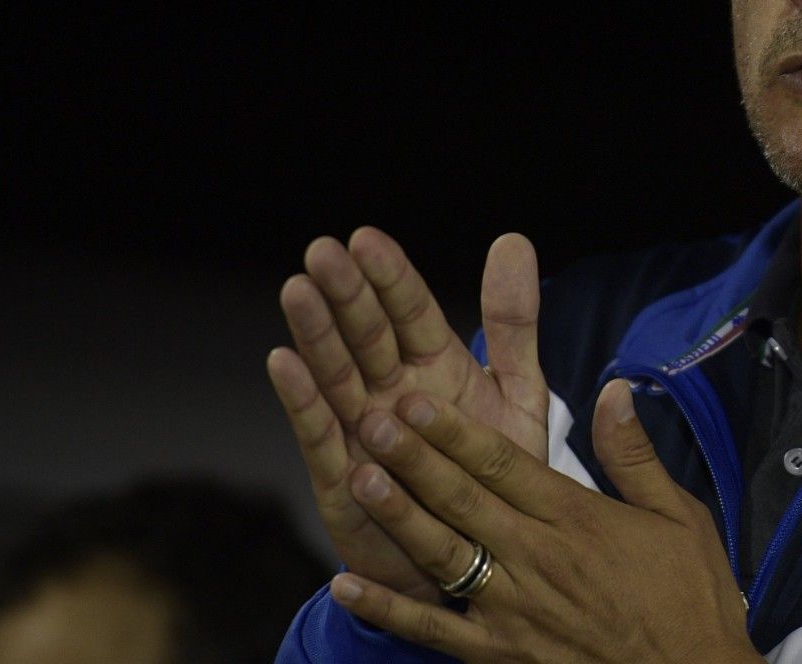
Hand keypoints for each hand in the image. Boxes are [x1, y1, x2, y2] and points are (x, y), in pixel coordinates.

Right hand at [266, 228, 548, 598]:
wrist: (478, 562)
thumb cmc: (495, 476)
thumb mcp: (518, 395)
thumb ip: (513, 323)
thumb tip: (512, 240)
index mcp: (434, 367)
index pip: (410, 311)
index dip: (390, 276)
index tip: (366, 238)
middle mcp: (390, 392)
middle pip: (366, 335)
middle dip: (346, 293)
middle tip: (322, 252)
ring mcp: (361, 431)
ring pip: (336, 374)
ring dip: (316, 334)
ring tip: (297, 291)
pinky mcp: (342, 478)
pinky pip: (321, 434)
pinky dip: (302, 399)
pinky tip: (283, 362)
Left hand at [329, 380, 760, 663]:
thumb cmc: (691, 600)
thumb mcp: (681, 516)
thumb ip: (635, 455)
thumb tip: (615, 389)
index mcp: (576, 517)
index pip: (502, 462)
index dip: (454, 429)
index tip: (414, 397)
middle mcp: (537, 558)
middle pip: (463, 498)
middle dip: (413, 456)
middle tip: (371, 418)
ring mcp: (513, 610)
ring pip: (442, 553)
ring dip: (398, 515)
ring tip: (358, 477)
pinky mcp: (500, 655)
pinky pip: (432, 630)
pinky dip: (387, 609)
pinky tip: (346, 584)